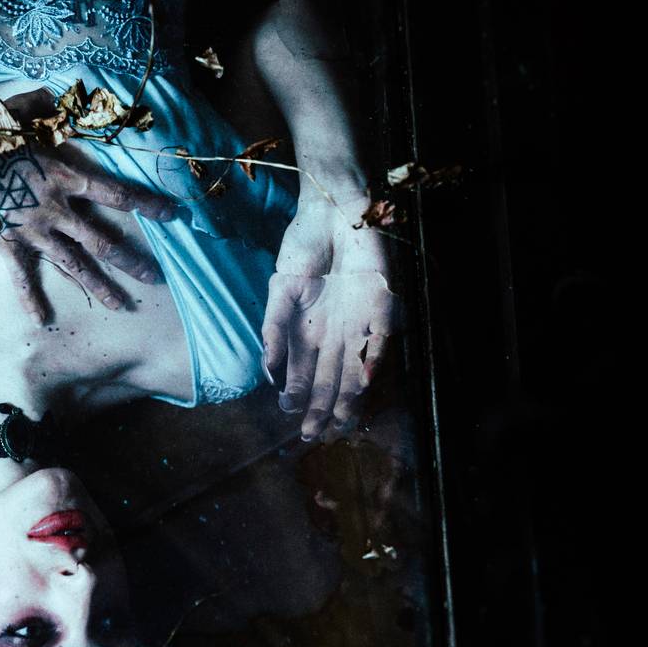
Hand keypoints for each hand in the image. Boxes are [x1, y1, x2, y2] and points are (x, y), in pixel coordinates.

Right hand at [0, 89, 176, 320]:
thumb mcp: (20, 111)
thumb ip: (44, 104)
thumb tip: (58, 94)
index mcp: (65, 177)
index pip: (116, 194)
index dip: (146, 204)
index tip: (172, 215)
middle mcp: (56, 209)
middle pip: (103, 241)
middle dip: (132, 261)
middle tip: (155, 278)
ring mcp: (34, 231)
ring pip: (74, 264)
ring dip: (98, 286)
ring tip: (121, 306)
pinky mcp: (10, 244)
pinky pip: (23, 277)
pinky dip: (30, 298)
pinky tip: (40, 320)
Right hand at [261, 198, 399, 444]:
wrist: (332, 210)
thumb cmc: (303, 246)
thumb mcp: (279, 289)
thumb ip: (273, 329)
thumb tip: (266, 371)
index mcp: (307, 331)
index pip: (302, 373)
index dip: (297, 395)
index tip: (290, 416)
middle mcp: (333, 334)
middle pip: (328, 379)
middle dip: (321, 408)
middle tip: (314, 436)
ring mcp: (358, 324)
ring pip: (353, 370)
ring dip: (347, 397)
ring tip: (340, 423)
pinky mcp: (380, 308)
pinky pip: (378, 341)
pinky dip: (373, 362)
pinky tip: (366, 383)